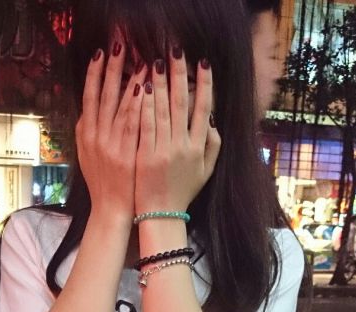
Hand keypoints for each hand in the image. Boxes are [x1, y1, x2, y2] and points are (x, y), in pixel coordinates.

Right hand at [75, 42, 145, 217]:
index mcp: (85, 135)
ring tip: (140, 59)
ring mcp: (112, 145)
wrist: (111, 209)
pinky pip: (134, 124)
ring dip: (130, 80)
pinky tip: (146, 87)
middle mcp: (96, 137)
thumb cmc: (102, 183)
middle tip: (120, 45)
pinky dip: (138, 104)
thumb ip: (88, 132)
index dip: (94, 73)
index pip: (89, 97)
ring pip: (120, 105)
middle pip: (103, 95)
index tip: (100, 53)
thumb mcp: (86, 156)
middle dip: (111, 68)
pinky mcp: (127, 153)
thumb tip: (88, 110)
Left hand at [135, 51, 221, 212]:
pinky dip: (145, 105)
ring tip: (155, 61)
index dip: (204, 84)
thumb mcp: (206, 172)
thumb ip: (213, 146)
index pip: (203, 109)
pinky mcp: (145, 156)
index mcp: (199, 147)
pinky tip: (143, 87)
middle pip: (183, 103)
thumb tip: (212, 120)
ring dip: (160, 83)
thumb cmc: (182, 192)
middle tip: (176, 51)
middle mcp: (183, 146)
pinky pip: (145, 125)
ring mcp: (164, 151)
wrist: (161, 215)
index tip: (203, 63)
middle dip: (180, 74)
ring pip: (163, 110)